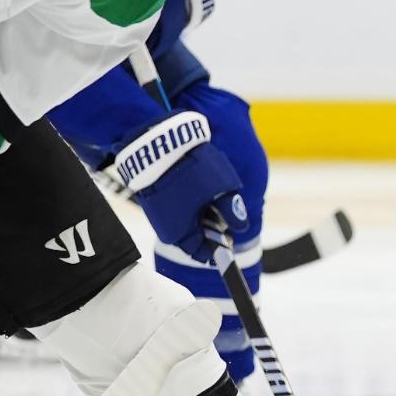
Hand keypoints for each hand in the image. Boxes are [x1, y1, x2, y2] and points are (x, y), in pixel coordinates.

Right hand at [111, 110, 251, 261]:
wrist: (156, 142)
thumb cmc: (192, 168)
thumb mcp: (221, 188)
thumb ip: (232, 210)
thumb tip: (242, 226)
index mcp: (180, 233)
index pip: (202, 253)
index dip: (218, 247)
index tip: (230, 239)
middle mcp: (165, 228)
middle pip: (194, 236)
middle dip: (210, 227)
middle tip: (223, 211)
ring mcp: (157, 212)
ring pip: (186, 220)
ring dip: (200, 212)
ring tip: (211, 194)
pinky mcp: (153, 197)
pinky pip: (176, 207)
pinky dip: (189, 202)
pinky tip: (197, 185)